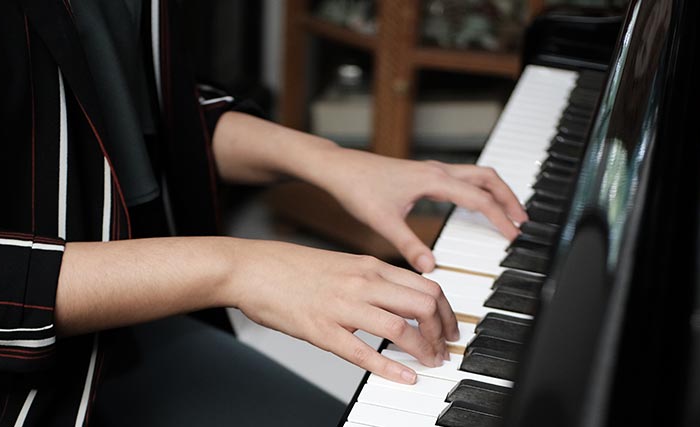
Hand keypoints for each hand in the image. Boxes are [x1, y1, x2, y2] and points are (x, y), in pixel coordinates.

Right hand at [221, 240, 459, 383]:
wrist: (250, 268)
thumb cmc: (289, 267)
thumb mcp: (341, 264)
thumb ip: (370, 279)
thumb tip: (396, 298)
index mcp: (369, 265)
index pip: (426, 285)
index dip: (446, 311)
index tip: (450, 327)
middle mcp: (363, 282)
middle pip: (423, 305)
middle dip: (443, 331)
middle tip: (445, 349)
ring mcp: (343, 306)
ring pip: (402, 328)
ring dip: (424, 350)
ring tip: (430, 363)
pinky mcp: (322, 329)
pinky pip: (364, 353)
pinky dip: (390, 368)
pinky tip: (404, 377)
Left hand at [311, 149, 526, 271]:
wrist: (339, 168)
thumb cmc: (357, 188)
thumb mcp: (383, 222)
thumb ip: (409, 245)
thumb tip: (430, 267)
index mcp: (433, 180)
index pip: (478, 198)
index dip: (500, 217)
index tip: (514, 235)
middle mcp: (437, 171)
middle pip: (488, 178)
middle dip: (510, 198)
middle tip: (523, 221)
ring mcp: (432, 170)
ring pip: (478, 174)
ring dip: (497, 191)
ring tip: (510, 213)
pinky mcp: (425, 174)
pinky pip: (464, 177)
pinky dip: (480, 189)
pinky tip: (478, 206)